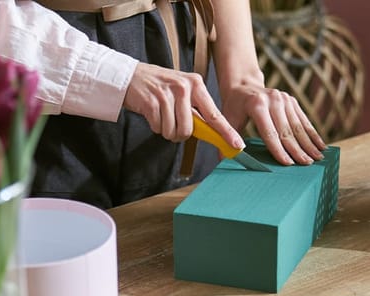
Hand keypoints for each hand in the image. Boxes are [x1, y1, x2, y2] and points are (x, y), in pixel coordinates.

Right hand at [123, 63, 243, 148]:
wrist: (130, 76)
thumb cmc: (159, 86)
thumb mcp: (182, 91)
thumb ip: (196, 109)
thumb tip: (212, 133)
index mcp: (196, 84)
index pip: (214, 114)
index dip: (226, 132)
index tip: (238, 145)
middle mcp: (184, 87)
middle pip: (189, 129)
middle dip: (179, 134)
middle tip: (172, 123)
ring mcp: (168, 94)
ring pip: (173, 131)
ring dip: (166, 130)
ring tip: (161, 115)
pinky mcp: (152, 102)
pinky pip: (158, 128)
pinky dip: (155, 126)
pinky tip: (152, 113)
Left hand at [222, 82, 326, 164]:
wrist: (243, 85)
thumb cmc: (234, 107)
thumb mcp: (227, 120)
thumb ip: (227, 140)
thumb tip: (223, 162)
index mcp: (257, 105)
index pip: (270, 132)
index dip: (278, 149)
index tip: (287, 164)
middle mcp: (273, 100)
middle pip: (287, 130)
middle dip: (297, 150)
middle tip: (306, 165)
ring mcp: (284, 99)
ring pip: (298, 126)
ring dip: (309, 144)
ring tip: (317, 159)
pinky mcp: (292, 100)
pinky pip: (303, 120)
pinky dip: (312, 134)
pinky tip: (321, 146)